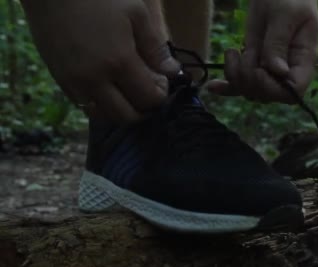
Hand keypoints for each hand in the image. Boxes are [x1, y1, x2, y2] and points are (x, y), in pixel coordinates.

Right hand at [20, 0, 179, 121]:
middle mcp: (95, 80)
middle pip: (127, 116)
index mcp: (119, 62)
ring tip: (128, 92)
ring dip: (121, 110)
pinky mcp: (60, 81)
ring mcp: (74, 83)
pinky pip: (84, 106)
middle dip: (143, 109)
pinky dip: (100, 104)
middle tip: (148, 91)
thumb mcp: (136, 14)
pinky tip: (108, 87)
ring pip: (104, 116)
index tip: (162, 81)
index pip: (148, 98)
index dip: (161, 94)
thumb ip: (156, 47)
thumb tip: (172, 72)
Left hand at [207, 0, 317, 103]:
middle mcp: (286, 70)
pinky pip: (240, 82)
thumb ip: (278, 42)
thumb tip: (277, 71)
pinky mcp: (251, 62)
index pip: (293, 92)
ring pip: (250, 90)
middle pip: (268, 95)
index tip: (260, 70)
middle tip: (243, 54)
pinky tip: (214, 86)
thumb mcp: (285, 15)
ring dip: (235, 77)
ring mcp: (268, 68)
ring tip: (232, 53)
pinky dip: (226, 85)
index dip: (274, 89)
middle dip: (250, 80)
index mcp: (303, 61)